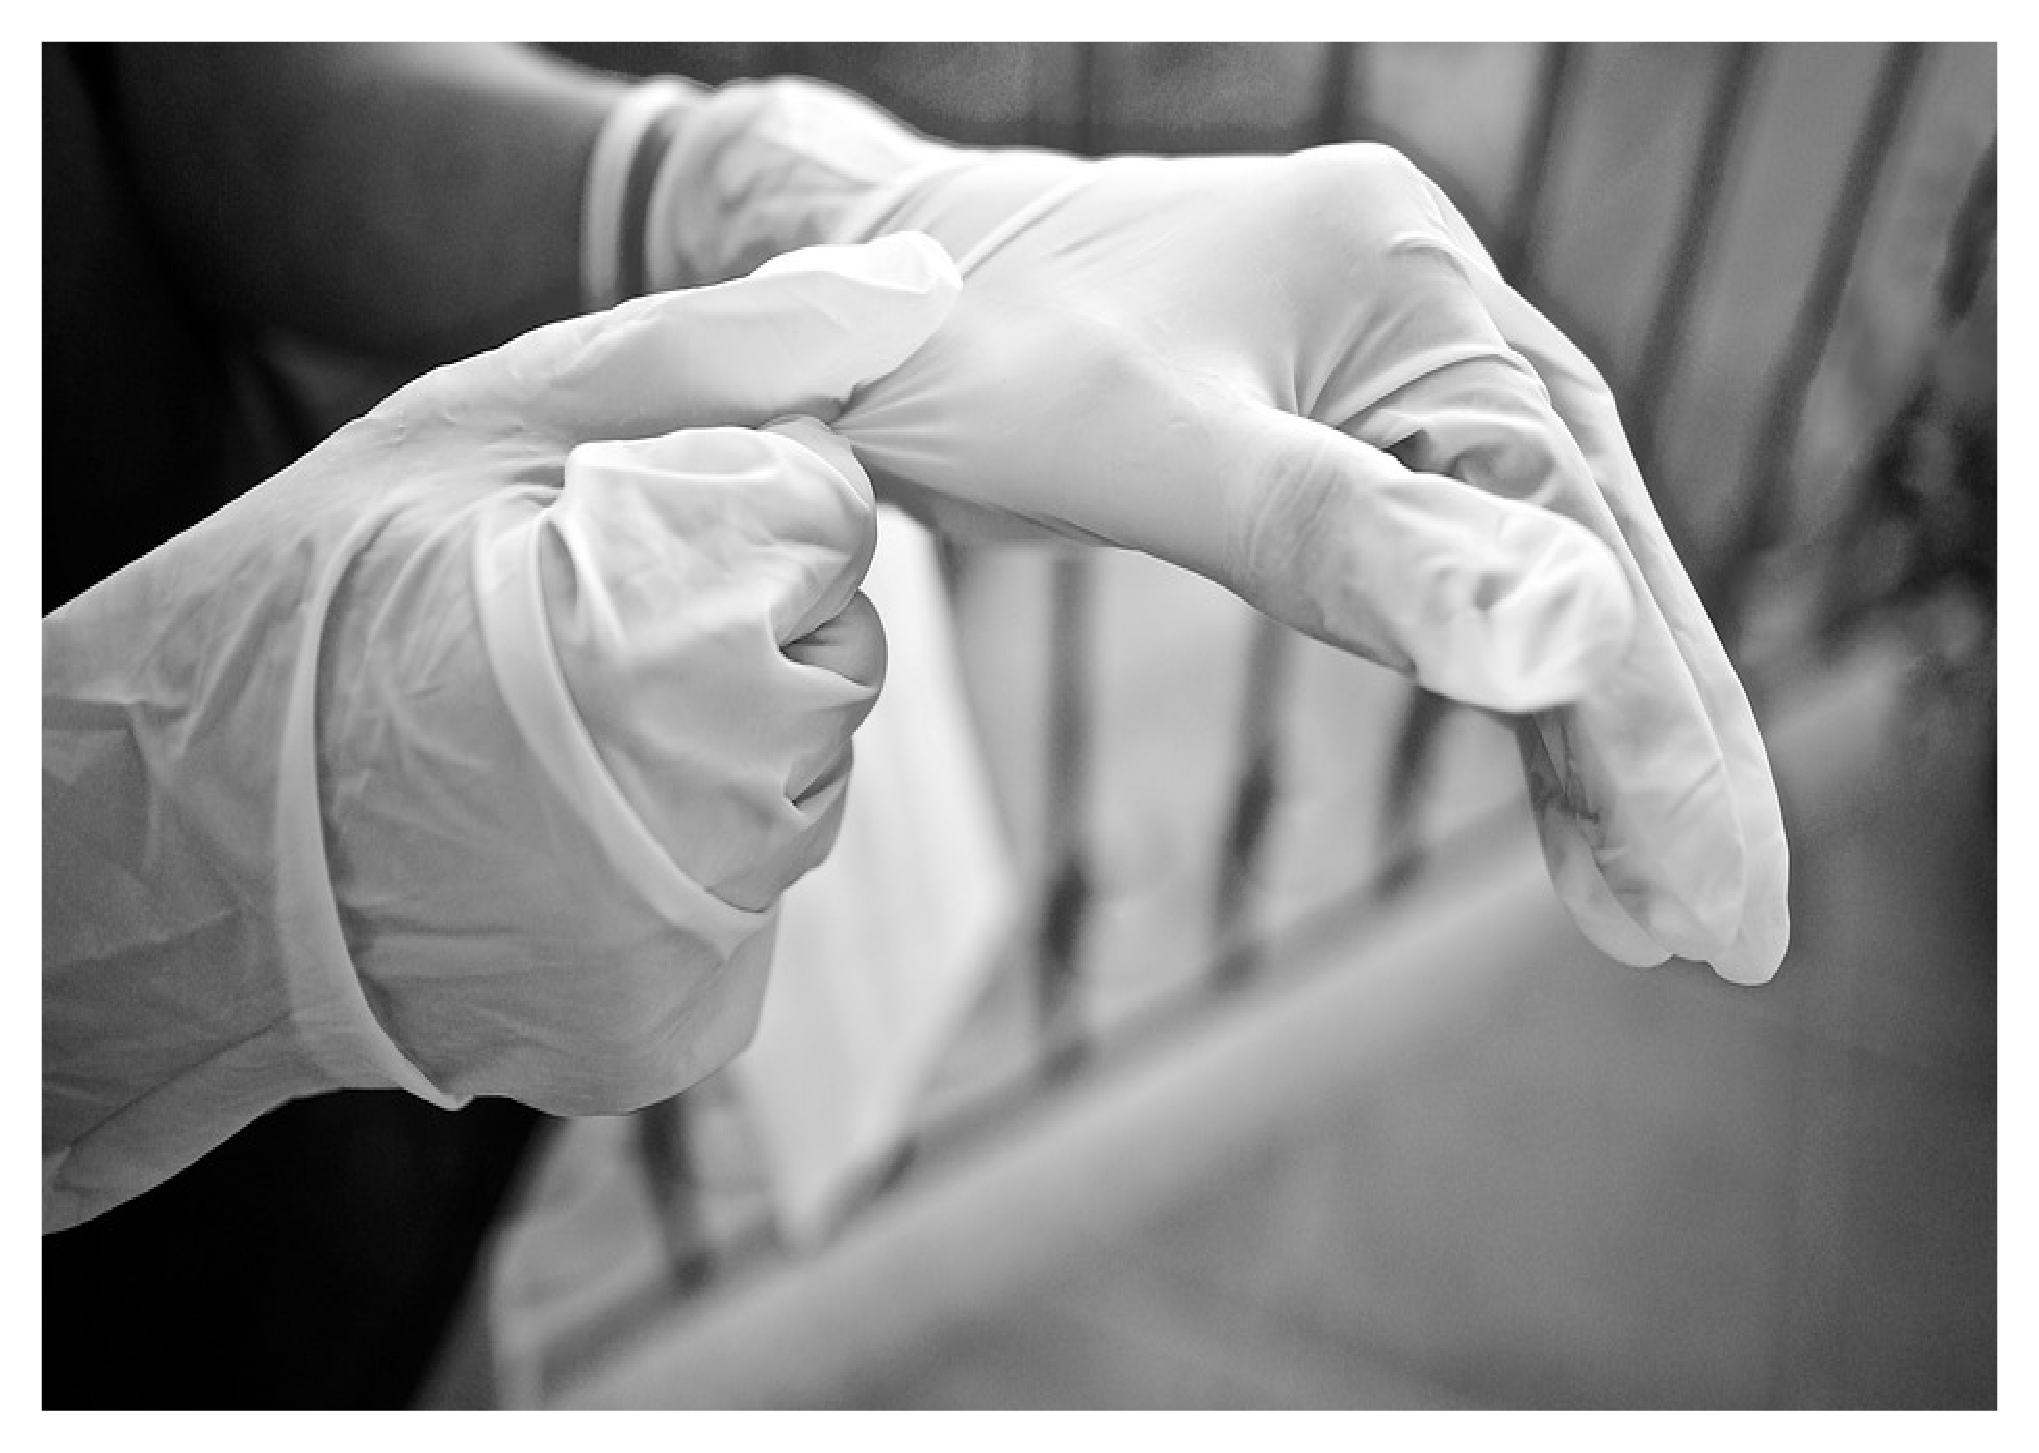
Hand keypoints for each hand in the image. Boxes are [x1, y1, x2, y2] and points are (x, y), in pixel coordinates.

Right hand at [44, 235, 959, 1227]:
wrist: (173, 861)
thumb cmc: (305, 615)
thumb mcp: (470, 433)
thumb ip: (698, 358)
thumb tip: (899, 299)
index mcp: (679, 630)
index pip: (834, 518)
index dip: (740, 498)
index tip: (636, 518)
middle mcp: (726, 802)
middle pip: (844, 651)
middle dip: (750, 615)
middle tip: (589, 626)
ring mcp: (706, 932)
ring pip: (813, 780)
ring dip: (730, 740)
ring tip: (563, 736)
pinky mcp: (677, 1026)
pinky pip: (756, 900)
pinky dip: (691, 858)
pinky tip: (563, 834)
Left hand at [828, 143, 1786, 982]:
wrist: (864, 300)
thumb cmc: (970, 348)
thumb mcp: (1143, 453)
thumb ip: (1343, 542)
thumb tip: (1562, 650)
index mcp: (1409, 284)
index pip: (1572, 530)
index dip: (1654, 723)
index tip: (1718, 894)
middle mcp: (1432, 310)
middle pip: (1596, 548)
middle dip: (1665, 746)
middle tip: (1728, 930)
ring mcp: (1395, 368)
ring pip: (1543, 568)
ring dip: (1600, 735)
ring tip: (1648, 903)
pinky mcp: (1346, 430)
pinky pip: (1457, 567)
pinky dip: (1500, 683)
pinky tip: (1547, 780)